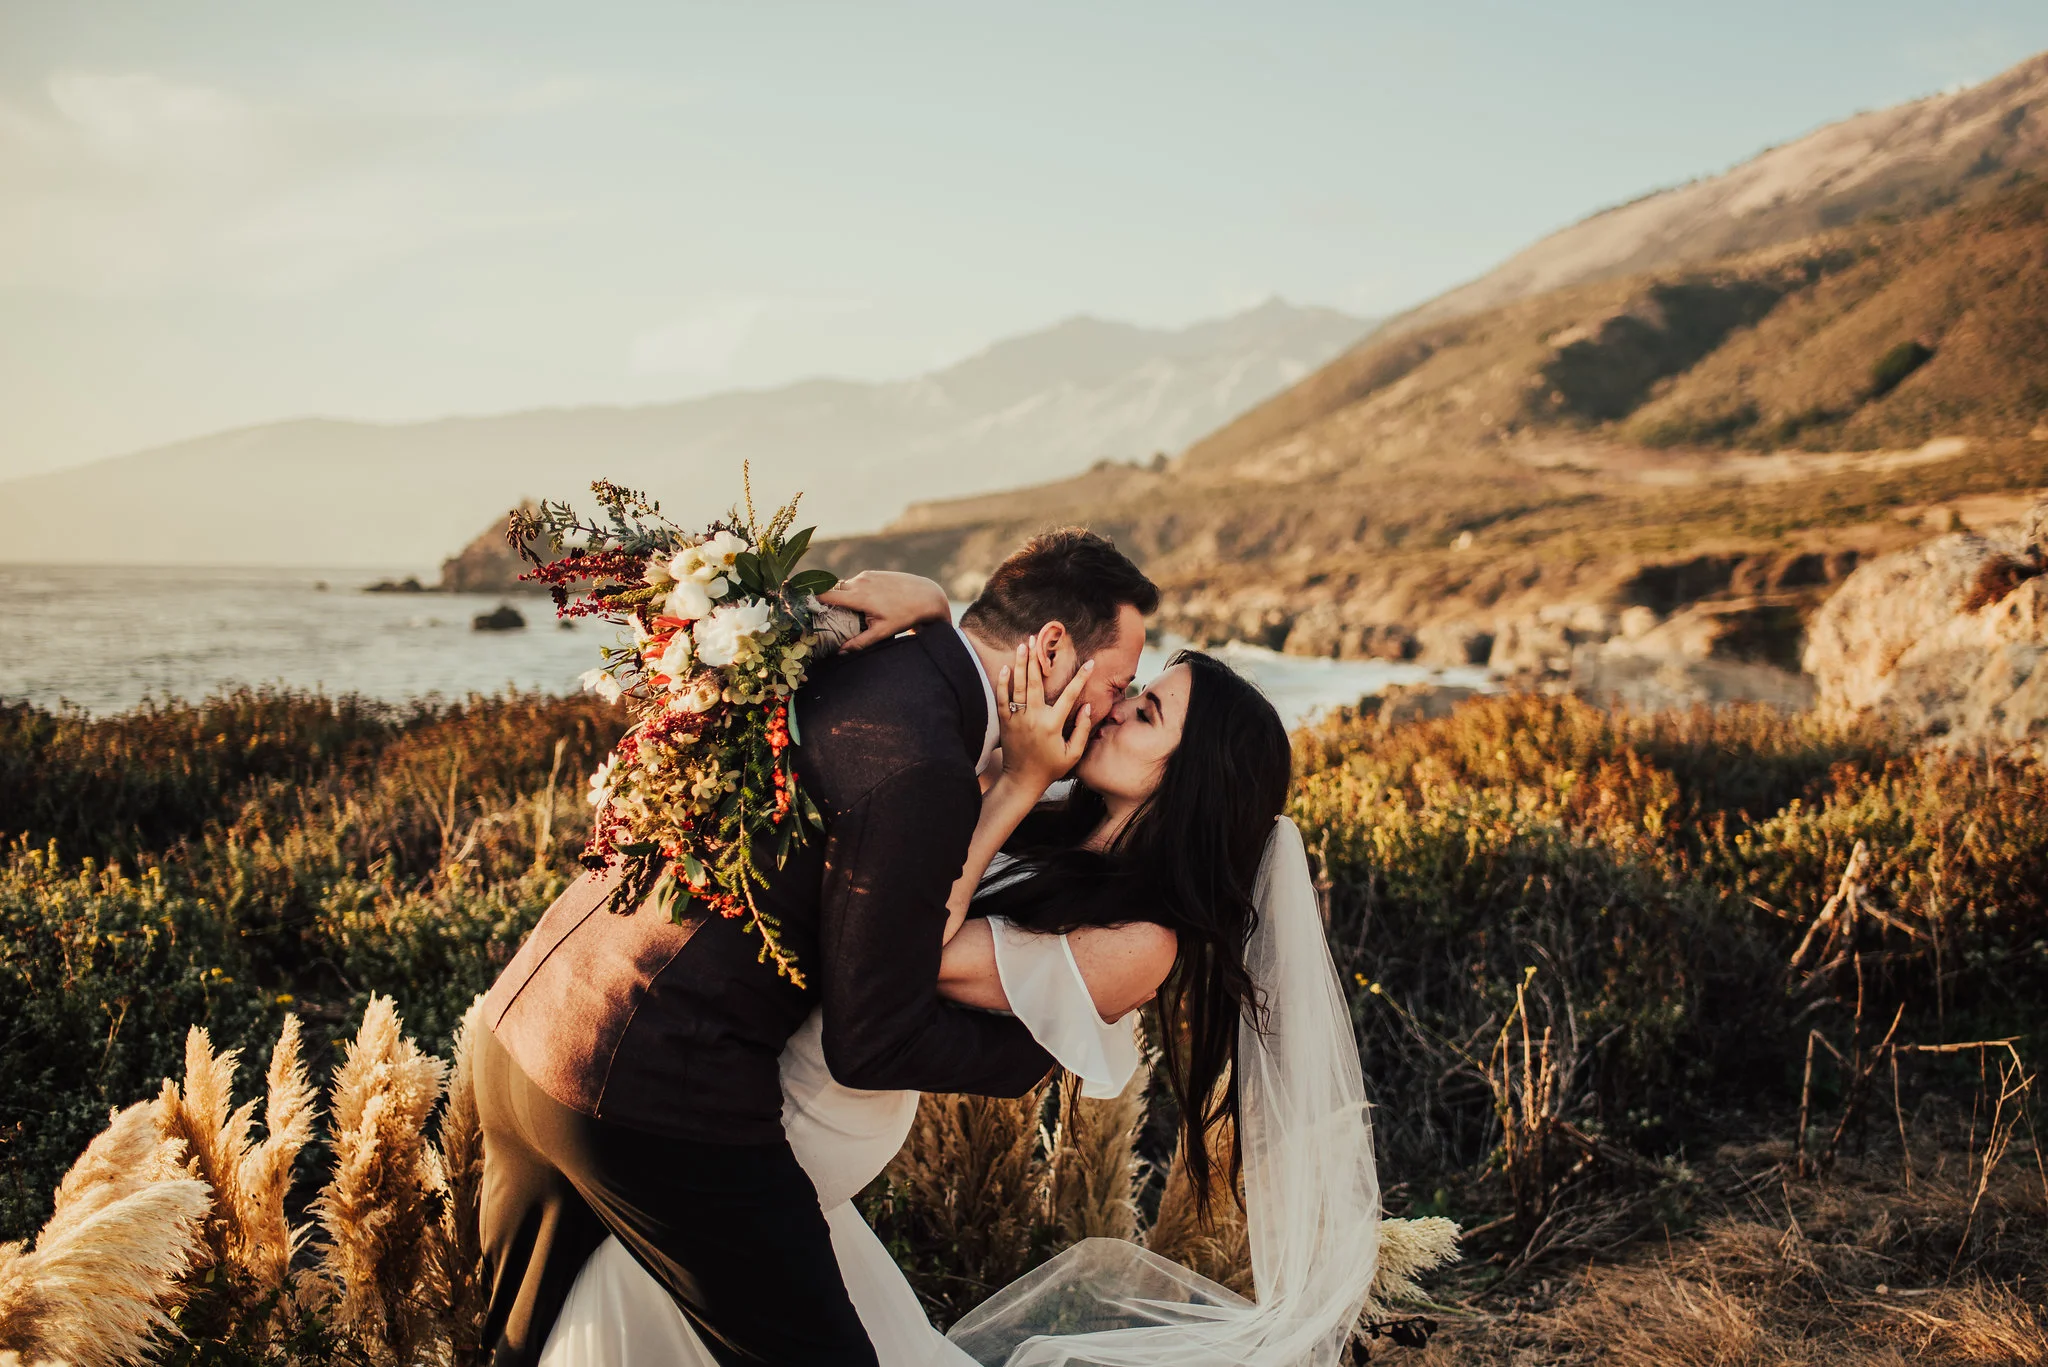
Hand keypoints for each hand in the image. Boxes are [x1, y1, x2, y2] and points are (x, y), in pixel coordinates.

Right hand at [816, 570, 951, 650]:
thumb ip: (860, 642)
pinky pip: (855, 581)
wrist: (925, 595)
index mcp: (859, 596)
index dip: (812, 598)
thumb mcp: (883, 632)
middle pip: (833, 589)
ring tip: (844, 610)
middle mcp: (860, 582)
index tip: (802, 605)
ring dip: (842, 595)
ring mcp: (866, 576)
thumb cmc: (905, 615)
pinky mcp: (873, 573)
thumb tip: (841, 652)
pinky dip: (853, 590)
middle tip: (823, 614)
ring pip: (845, 585)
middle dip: (827, 599)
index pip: (827, 594)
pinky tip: (860, 601)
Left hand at [997, 640, 1092, 788]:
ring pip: (1019, 686)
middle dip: (1037, 659)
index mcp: (1053, 725)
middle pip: (1036, 683)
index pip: (1069, 696)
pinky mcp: (1005, 722)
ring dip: (1021, 664)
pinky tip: (1006, 668)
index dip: (1081, 678)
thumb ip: (1083, 730)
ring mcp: (1017, 719)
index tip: (1089, 663)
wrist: (1022, 780)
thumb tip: (1089, 707)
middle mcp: (1034, 718)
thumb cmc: (1051, 768)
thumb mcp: (1073, 753)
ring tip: (1022, 645)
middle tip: (1037, 640)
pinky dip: (1003, 683)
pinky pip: (1002, 699)